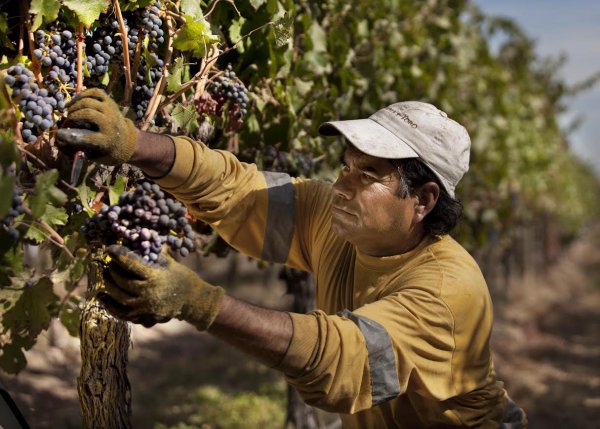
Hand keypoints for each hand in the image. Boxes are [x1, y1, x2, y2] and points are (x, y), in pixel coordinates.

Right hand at [56, 88, 137, 164]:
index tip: (59, 134)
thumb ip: (80, 148)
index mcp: (107, 140)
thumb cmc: (105, 148)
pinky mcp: (110, 101)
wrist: (125, 139)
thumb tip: (60, 137)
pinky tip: (75, 101)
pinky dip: (83, 94)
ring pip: (89, 101)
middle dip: (73, 116)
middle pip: (88, 114)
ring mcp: (111, 110)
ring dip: (75, 105)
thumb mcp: (95, 154)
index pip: (88, 138)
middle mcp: (110, 123)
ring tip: (68, 111)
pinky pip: (95, 92)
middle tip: (67, 122)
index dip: (72, 136)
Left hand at [99, 245, 224, 328]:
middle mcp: (147, 292)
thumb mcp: (170, 262)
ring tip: (106, 275)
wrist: (193, 301)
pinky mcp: (142, 317)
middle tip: (109, 262)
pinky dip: (110, 305)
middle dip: (112, 269)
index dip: (118, 254)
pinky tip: (103, 296)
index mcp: (154, 276)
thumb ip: (153, 254)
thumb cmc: (182, 277)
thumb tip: (139, 240)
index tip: (110, 249)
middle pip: (120, 280)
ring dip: (109, 285)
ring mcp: (144, 307)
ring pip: (117, 296)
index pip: (130, 263)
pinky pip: (121, 312)